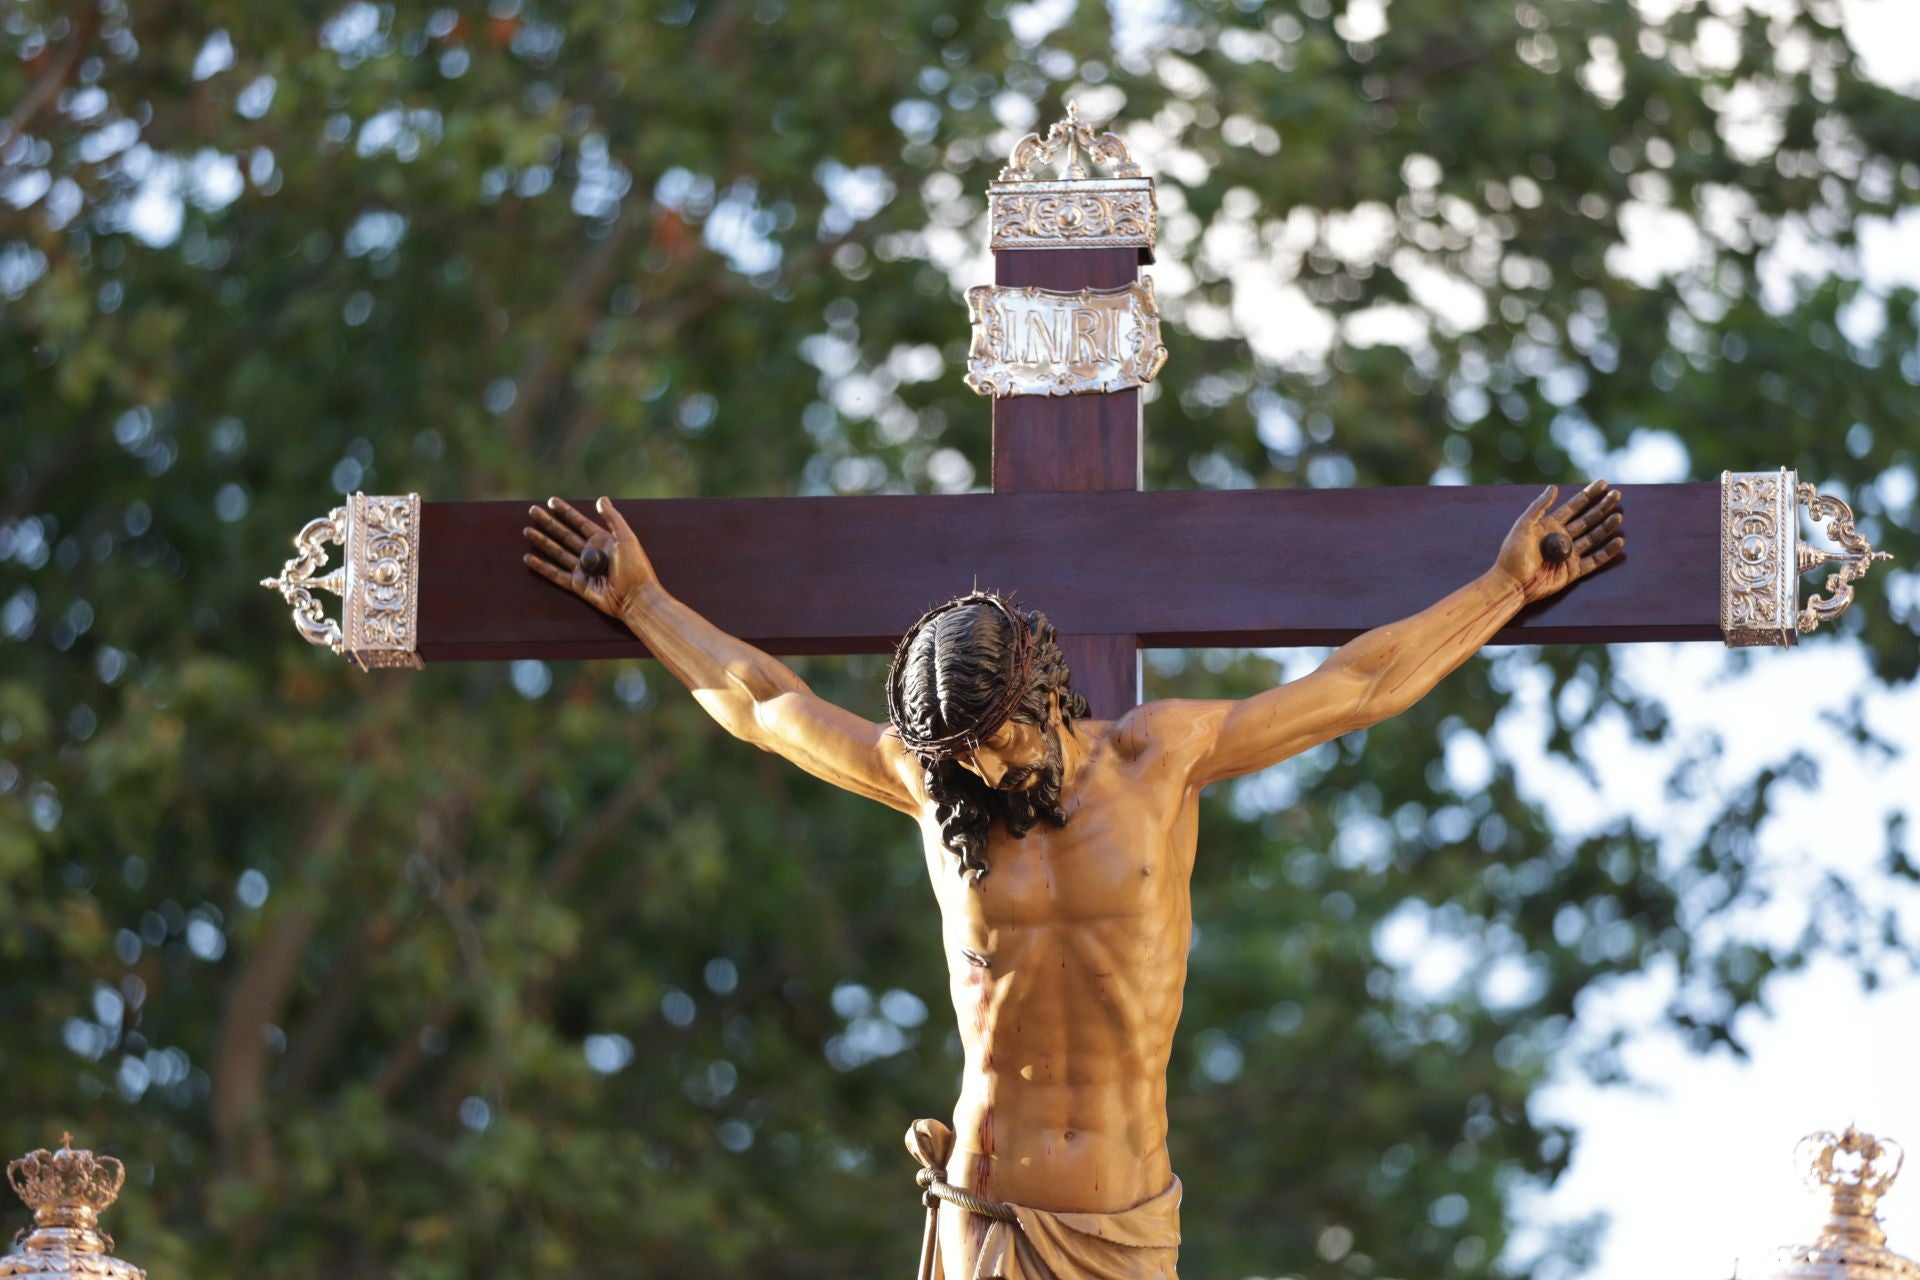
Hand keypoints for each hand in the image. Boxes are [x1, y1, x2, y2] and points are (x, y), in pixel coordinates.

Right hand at [522, 496, 656, 619]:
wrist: (635, 597)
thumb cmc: (635, 568)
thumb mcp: (626, 539)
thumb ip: (613, 518)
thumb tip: (601, 499)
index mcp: (603, 541)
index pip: (579, 522)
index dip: (565, 511)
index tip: (550, 501)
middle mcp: (591, 553)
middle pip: (565, 534)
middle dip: (548, 523)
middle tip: (532, 511)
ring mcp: (583, 569)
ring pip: (558, 552)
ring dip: (542, 541)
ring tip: (527, 531)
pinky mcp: (578, 584)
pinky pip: (556, 574)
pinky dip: (542, 567)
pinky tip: (528, 559)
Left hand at [1495, 479, 1624, 603]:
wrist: (1512, 583)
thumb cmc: (1513, 554)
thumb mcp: (1523, 526)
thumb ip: (1538, 507)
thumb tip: (1553, 487)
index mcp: (1550, 525)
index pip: (1573, 507)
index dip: (1588, 495)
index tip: (1603, 484)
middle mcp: (1562, 538)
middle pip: (1587, 519)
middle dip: (1602, 507)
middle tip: (1617, 495)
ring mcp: (1569, 554)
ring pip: (1593, 537)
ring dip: (1606, 527)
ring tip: (1619, 516)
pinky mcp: (1573, 570)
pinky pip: (1594, 560)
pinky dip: (1607, 552)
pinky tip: (1619, 542)